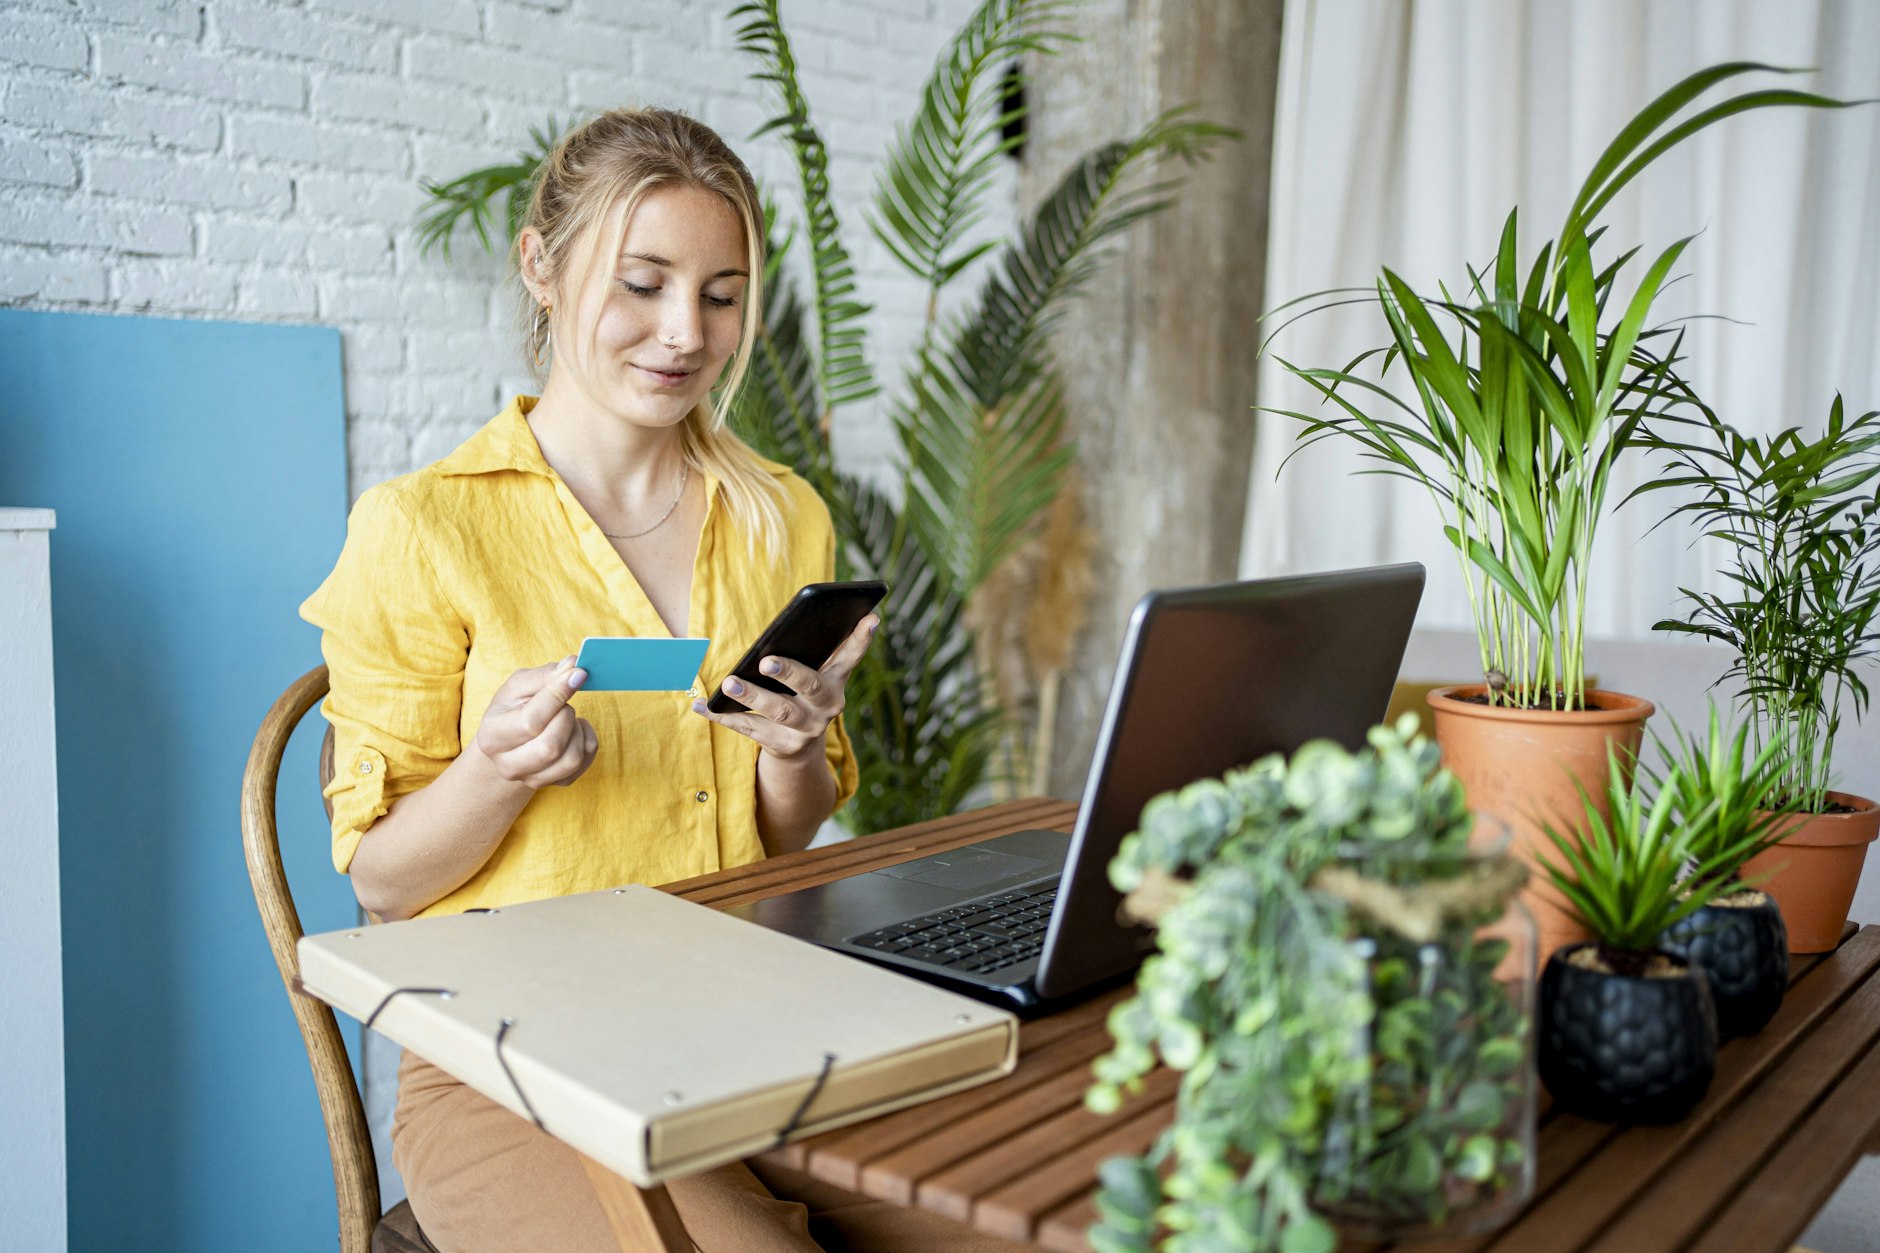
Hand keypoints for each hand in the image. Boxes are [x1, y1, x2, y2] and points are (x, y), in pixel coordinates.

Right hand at [474, 656, 598, 787]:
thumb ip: (544, 675)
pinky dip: (587, 740)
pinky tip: (573, 731)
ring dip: (577, 730)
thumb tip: (573, 665)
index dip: (558, 695)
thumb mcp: (519, 686)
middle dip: (565, 717)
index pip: (531, 721)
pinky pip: (586, 762)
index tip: (578, 673)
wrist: (510, 744)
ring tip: (566, 717)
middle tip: (562, 705)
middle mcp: (508, 765)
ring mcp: (532, 780)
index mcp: (492, 737)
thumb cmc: (513, 709)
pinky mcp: (558, 784)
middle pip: (551, 747)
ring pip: (572, 758)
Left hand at [692, 615, 878, 759]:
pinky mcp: (781, 746)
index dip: (861, 639)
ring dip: (752, 696)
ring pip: (777, 712)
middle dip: (789, 673)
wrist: (800, 749)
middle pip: (809, 687)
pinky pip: (748, 729)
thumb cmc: (801, 696)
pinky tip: (702, 705)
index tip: (870, 618)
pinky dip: (722, 717)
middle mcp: (825, 707)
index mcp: (835, 682)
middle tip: (766, 660)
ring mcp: (805, 729)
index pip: (850, 657)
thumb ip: (813, 653)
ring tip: (728, 683)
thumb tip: (794, 625)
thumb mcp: (814, 676)